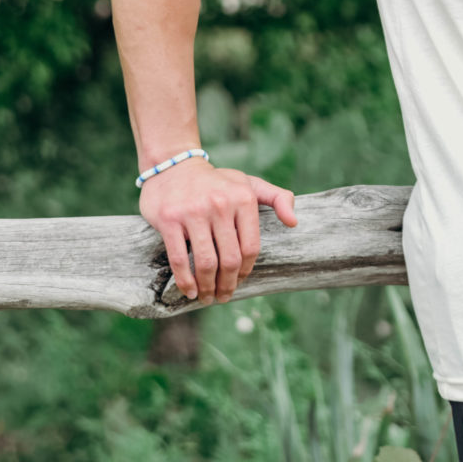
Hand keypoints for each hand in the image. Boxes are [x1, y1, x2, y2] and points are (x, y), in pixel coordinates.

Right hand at [138, 159, 298, 304]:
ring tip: (206, 297)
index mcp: (243, 198)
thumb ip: (277, 198)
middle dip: (227, 284)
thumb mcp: (249, 183)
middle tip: (223, 296)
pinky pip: (179, 258)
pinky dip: (185, 280)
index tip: (239, 281)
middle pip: (229, 259)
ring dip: (207, 287)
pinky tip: (189, 291)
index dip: (246, 270)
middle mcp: (220, 205)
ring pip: (205, 262)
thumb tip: (293, 222)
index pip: (251, 247)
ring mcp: (193, 212)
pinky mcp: (169, 220)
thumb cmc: (216, 182)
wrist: (173, 165)